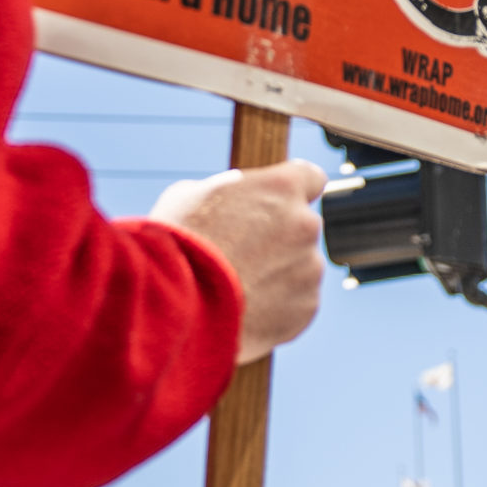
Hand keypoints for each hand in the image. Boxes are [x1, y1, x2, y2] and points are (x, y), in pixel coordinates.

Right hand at [152, 161, 328, 360]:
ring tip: (237, 288)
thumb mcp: (190, 196)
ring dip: (278, 273)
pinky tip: (245, 309)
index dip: (292, 193)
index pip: (311, 177)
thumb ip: (227, 192)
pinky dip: (278, 306)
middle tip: (242, 255)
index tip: (278, 204)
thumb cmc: (175, 246)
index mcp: (282, 188)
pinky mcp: (306, 307)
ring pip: (301, 266)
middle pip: (302, 226)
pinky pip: (298, 301)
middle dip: (279, 237)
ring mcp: (309, 268)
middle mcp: (305, 224)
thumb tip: (233, 197)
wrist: (175, 307)